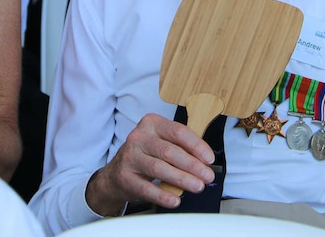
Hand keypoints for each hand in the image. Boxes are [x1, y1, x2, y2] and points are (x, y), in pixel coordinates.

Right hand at [85, 113, 214, 215]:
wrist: (115, 174)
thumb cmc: (145, 155)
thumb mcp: (161, 142)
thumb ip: (181, 146)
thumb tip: (205, 160)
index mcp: (152, 124)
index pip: (178, 132)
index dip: (197, 146)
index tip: (209, 159)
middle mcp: (139, 137)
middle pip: (170, 151)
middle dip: (192, 165)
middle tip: (207, 176)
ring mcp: (130, 157)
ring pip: (159, 168)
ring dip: (182, 179)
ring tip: (197, 186)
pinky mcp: (125, 177)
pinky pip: (146, 188)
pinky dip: (163, 195)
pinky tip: (175, 199)